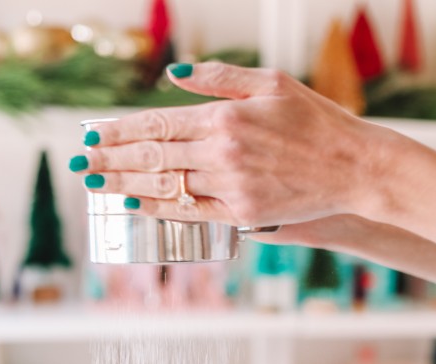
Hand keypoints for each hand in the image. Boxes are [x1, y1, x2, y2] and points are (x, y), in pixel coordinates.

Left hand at [71, 62, 387, 227]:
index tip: (94, 133)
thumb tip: (173, 77)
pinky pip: (191, 213)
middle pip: (153, 157)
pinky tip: (135, 206)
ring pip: (165, 187)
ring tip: (96, 184)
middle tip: (81, 161)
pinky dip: (159, 210)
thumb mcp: (271, 83)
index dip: (121, 131)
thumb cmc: (317, 122)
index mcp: (225, 118)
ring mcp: (231, 188)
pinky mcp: (243, 215)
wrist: (354, 167)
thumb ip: (219, 79)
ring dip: (125, 186)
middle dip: (111, 159)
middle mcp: (222, 153)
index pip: (158, 124)